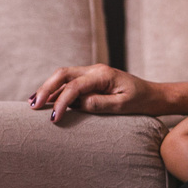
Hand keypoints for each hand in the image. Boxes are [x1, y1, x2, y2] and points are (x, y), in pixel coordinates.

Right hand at [29, 64, 156, 122]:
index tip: (53, 118)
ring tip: (33, 103)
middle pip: (63, 74)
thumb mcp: (123, 106)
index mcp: (102, 75)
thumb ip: (100, 104)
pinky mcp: (92, 80)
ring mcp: (92, 73)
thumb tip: (78, 104)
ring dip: (48, 88)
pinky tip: (47, 100)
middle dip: (46, 88)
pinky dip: (57, 90)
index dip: (61, 101)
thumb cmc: (141, 102)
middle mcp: (95, 70)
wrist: (154, 96)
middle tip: (33, 106)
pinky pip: (70, 82)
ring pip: (63, 77)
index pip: (75, 86)